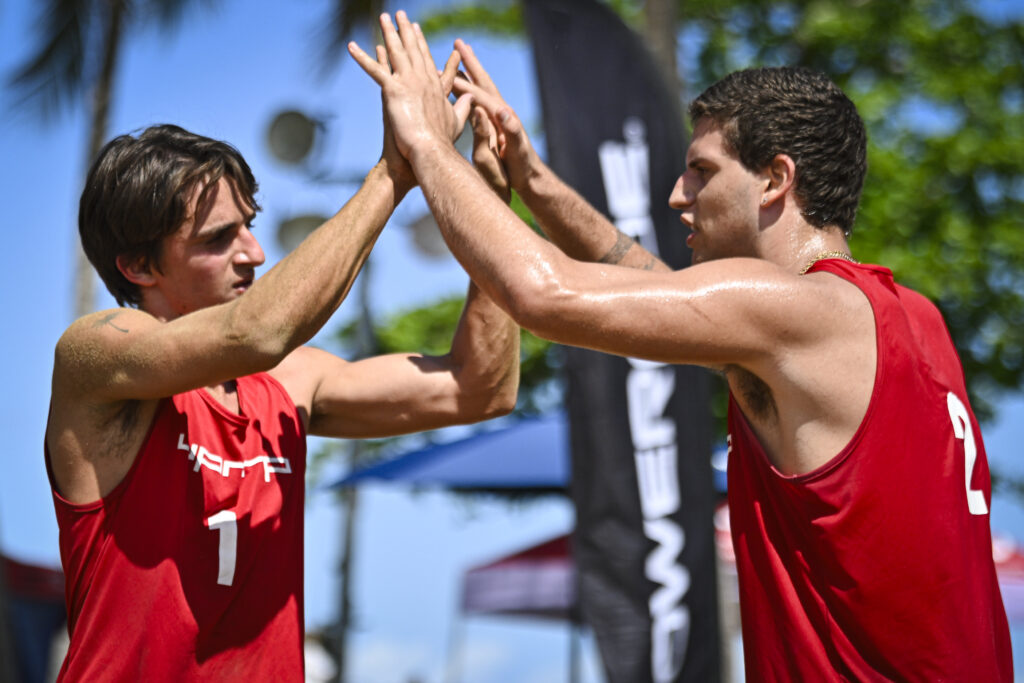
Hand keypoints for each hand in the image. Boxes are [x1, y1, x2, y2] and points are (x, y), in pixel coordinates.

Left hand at [348, 12, 471, 161]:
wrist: (431, 150)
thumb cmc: (443, 142)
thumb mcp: (457, 121)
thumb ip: (464, 107)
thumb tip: (472, 97)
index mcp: (435, 86)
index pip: (426, 58)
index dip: (420, 42)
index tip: (415, 29)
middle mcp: (422, 79)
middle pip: (412, 49)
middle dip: (404, 30)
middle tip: (398, 15)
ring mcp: (408, 82)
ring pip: (396, 52)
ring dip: (388, 33)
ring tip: (382, 18)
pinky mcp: (392, 90)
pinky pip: (374, 70)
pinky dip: (361, 58)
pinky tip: (351, 46)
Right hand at [452, 39, 540, 191]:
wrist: (530, 178)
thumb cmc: (521, 168)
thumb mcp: (516, 151)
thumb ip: (512, 130)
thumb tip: (504, 111)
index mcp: (503, 116)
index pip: (480, 95)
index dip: (462, 83)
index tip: (444, 70)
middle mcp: (502, 112)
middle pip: (483, 82)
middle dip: (470, 63)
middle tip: (459, 42)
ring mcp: (498, 117)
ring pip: (480, 89)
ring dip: (469, 73)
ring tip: (457, 58)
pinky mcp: (496, 124)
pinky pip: (478, 102)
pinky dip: (469, 91)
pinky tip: (460, 89)